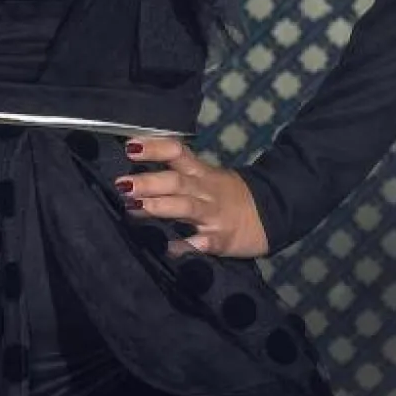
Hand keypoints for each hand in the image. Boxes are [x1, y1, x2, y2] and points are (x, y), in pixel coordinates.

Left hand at [115, 136, 268, 259]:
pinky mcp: (221, 240)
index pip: (177, 152)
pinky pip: (203, 243)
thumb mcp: (206, 177)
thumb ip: (176, 174)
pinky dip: (187, 246)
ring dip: (161, 206)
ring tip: (134, 207)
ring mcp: (214, 215)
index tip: (129, 146)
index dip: (155, 147)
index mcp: (200, 172)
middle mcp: (205, 190)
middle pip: (177, 181)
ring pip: (186, 207)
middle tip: (122, 184)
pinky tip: (169, 248)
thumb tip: (135, 172)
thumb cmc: (228, 195)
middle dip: (149, 182)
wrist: (273, 214)